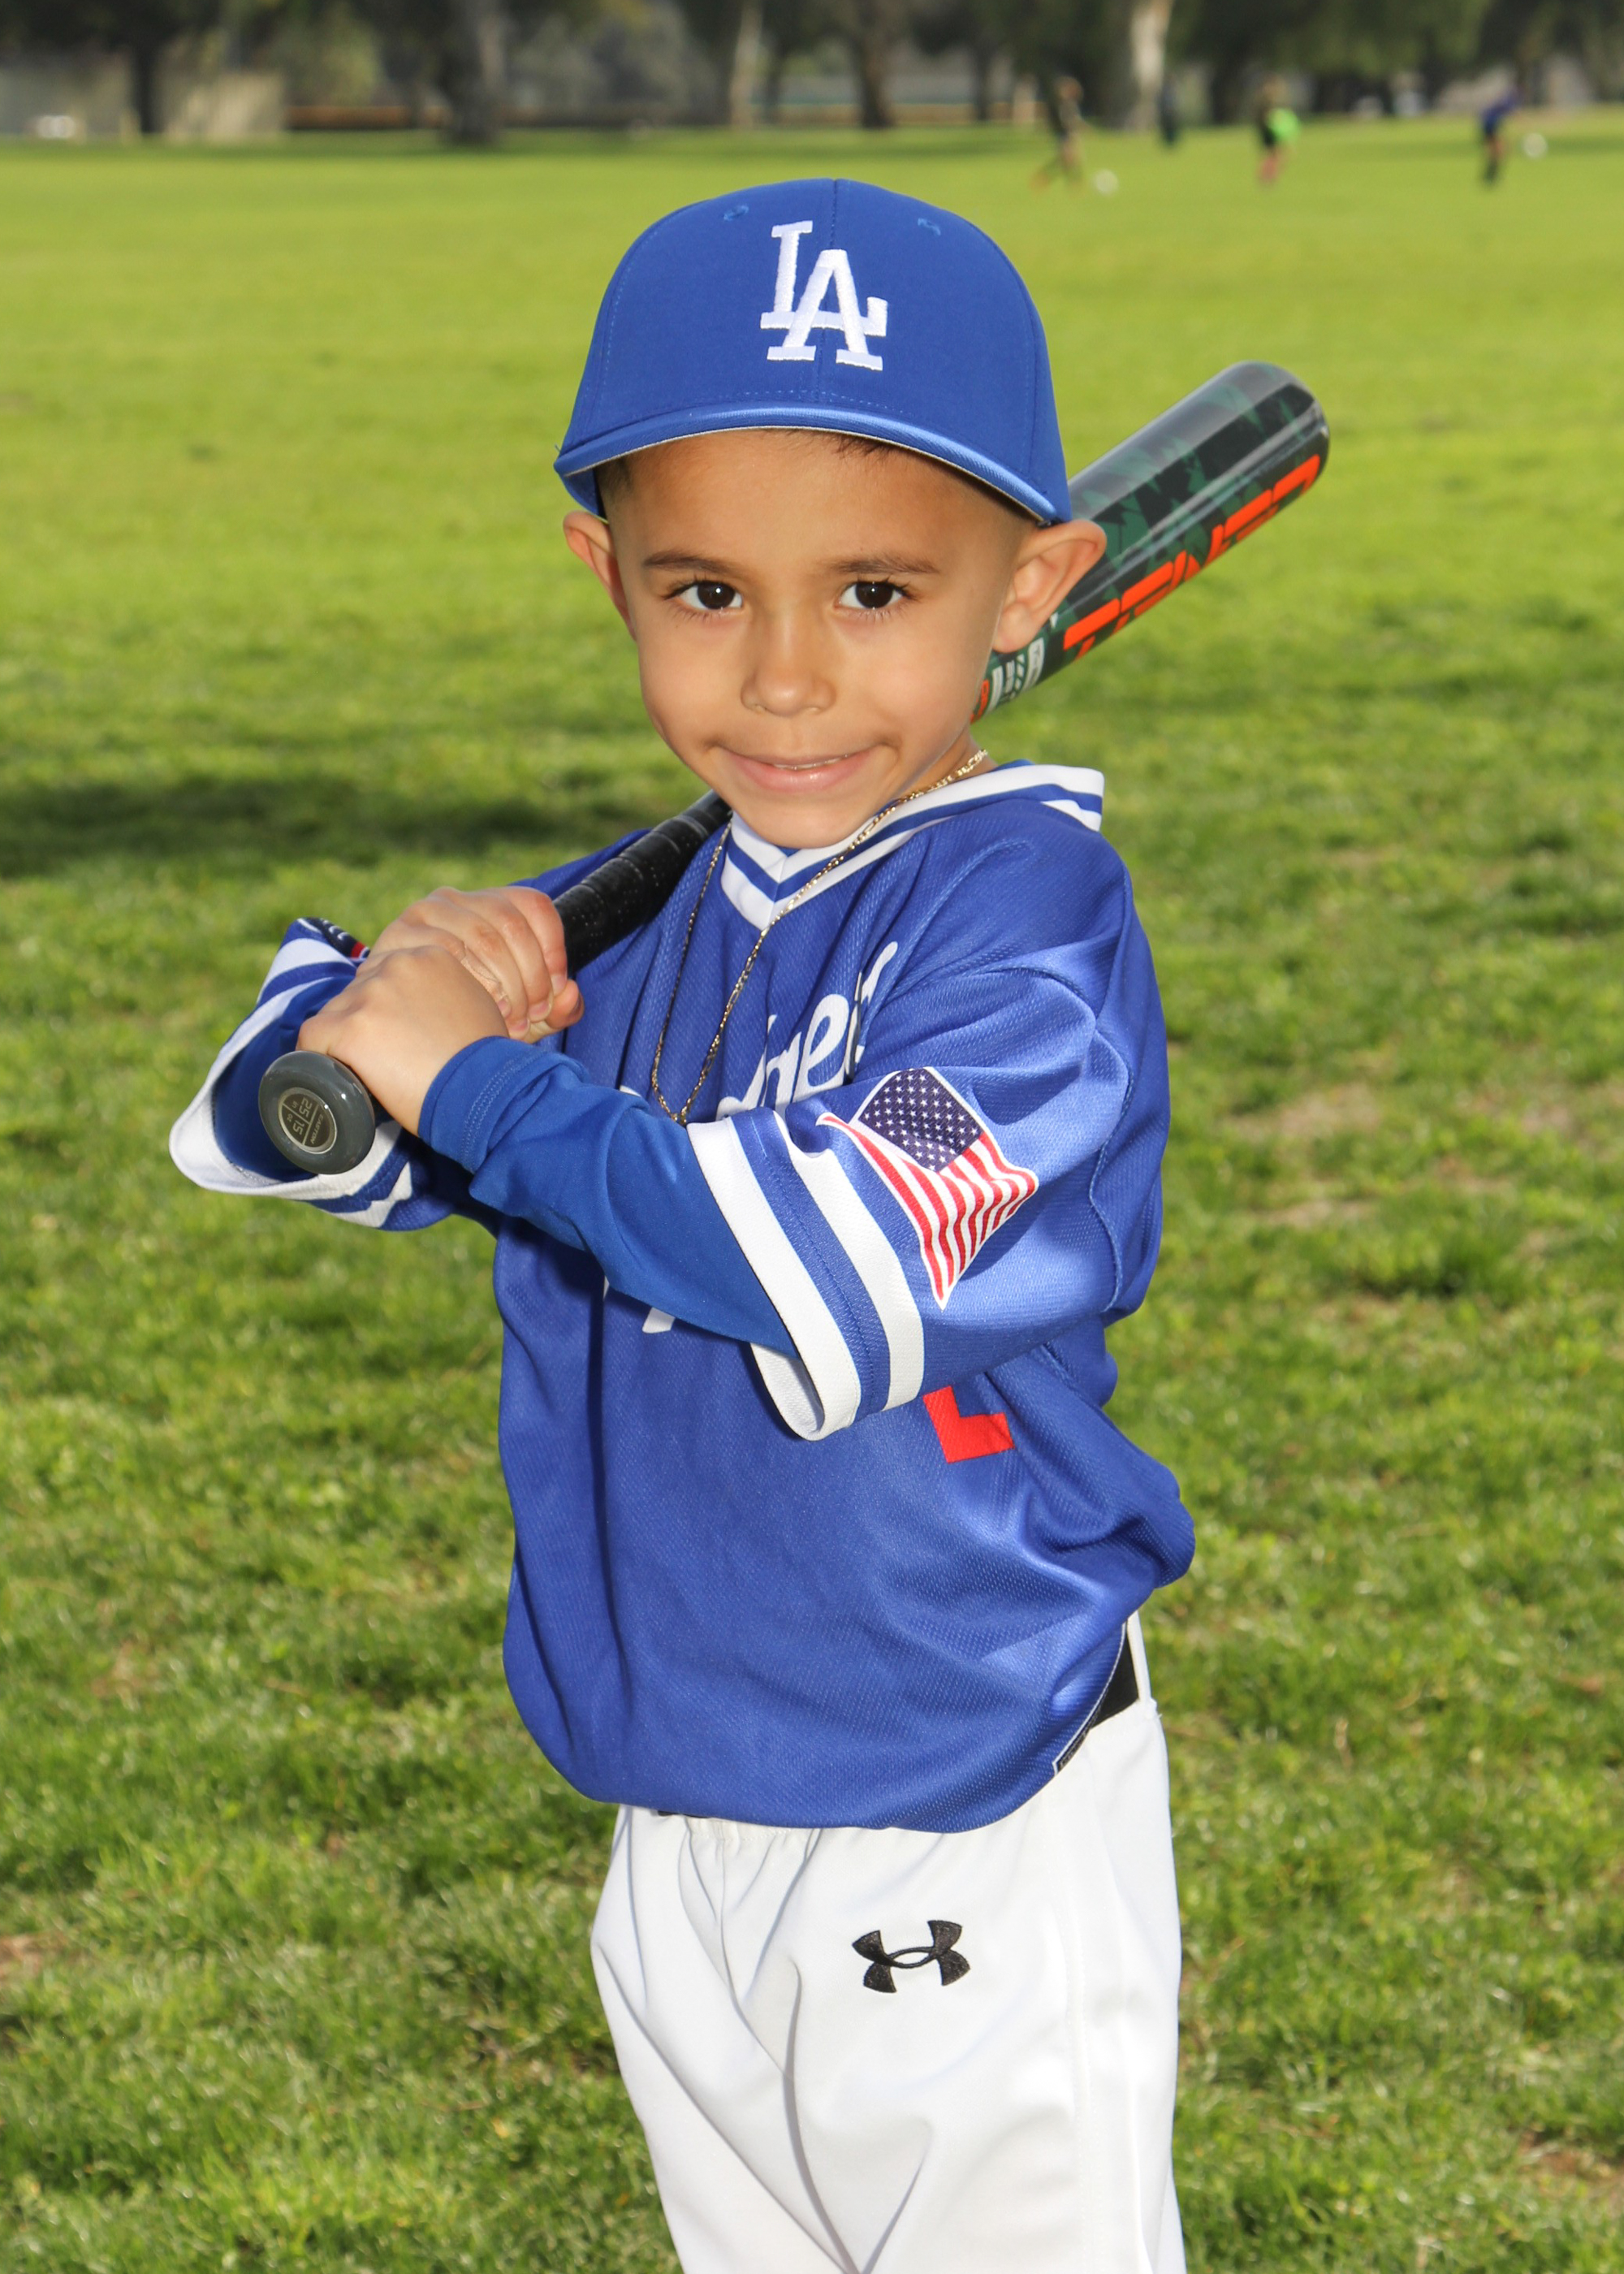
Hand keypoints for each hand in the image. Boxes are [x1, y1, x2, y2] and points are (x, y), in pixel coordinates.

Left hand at [298, 946, 509, 1135]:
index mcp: (428, 957)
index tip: (392, 1034)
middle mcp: (395, 966)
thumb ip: (453, 994)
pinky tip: (334, 1075)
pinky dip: (317, 1057)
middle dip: (364, 1022)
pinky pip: (313, 1038)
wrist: (485, 1090)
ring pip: (334, 1014)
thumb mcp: (479, 1008)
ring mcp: (369, 996)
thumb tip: (434, 1012)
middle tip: (383, 1058)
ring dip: (345, 1041)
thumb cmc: (488, 1061)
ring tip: (368, 1073)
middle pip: (357, 992)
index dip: (384, 1008)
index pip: (384, 974)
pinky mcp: (349, 1028)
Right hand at [369, 886, 582, 1041]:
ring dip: (505, 985)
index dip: (554, 950)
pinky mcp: (397, 936)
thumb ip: (555, 1009)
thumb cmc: (467, 1019)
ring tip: (508, 1022)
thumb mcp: (521, 1016)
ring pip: (482, 937)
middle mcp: (456, 899)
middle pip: (512, 924)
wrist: (402, 1035)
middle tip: (533, 1016)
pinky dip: (470, 985)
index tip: (556, 992)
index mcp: (489, 904)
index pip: (534, 906)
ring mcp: (424, 913)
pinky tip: (475, 1012)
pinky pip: (445, 951)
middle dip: (531, 977)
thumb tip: (572, 995)